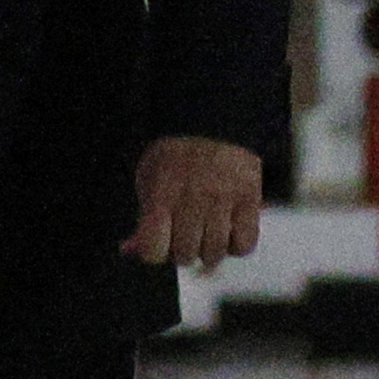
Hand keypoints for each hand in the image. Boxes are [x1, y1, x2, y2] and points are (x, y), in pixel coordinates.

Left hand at [127, 135, 265, 272]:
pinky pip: (244, 244)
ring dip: (209, 253)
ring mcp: (223, 199)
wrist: (214, 125)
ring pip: (215, 252)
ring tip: (206, 238)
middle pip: (185, 254)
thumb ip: (142, 218)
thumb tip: (129, 251)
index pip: (153, 248)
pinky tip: (228, 233)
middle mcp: (192, 198)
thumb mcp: (148, 180)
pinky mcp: (249, 199)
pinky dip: (236, 246)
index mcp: (161, 193)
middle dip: (183, 252)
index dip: (154, 253)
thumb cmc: (174, 159)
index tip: (159, 244)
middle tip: (185, 238)